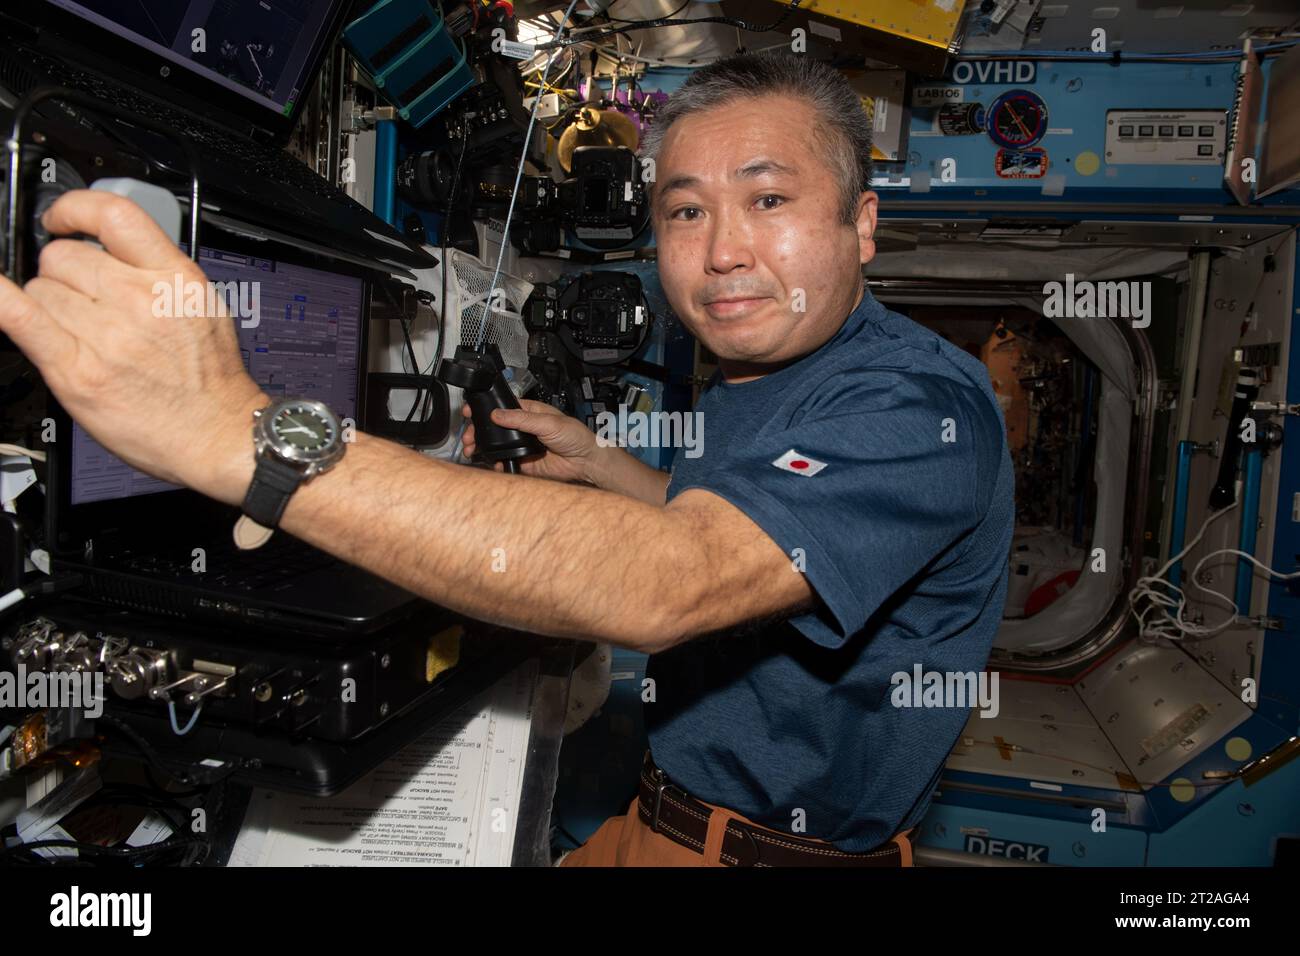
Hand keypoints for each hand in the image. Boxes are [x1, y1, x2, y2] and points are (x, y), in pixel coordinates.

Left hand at [0, 190, 268, 504]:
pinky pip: (21, 318)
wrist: (218, 435)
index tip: (60, 220)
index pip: (113, 215)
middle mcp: (140, 300)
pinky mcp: (77, 371)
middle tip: (83, 304)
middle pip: (64, 257)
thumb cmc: (211, 381)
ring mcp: (107, 336)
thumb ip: (158, 274)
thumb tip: (109, 254)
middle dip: (65, 276)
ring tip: (81, 335)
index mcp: (174, 279)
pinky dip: (0, 300)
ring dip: (51, 308)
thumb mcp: (204, 308)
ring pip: (41, 290)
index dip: (75, 210)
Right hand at [461, 398, 598, 483]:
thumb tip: (498, 414)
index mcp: (529, 413)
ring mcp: (522, 446)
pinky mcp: (524, 463)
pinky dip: (496, 463)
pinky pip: (505, 462)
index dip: (486, 409)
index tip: (470, 411)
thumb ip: (522, 419)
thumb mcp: (549, 422)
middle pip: (495, 428)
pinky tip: (493, 462)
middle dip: (479, 431)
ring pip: (497, 445)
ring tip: (472, 449)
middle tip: (468, 436)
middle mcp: (524, 429)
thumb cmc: (576, 436)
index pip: (502, 408)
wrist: (585, 461)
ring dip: (483, 447)